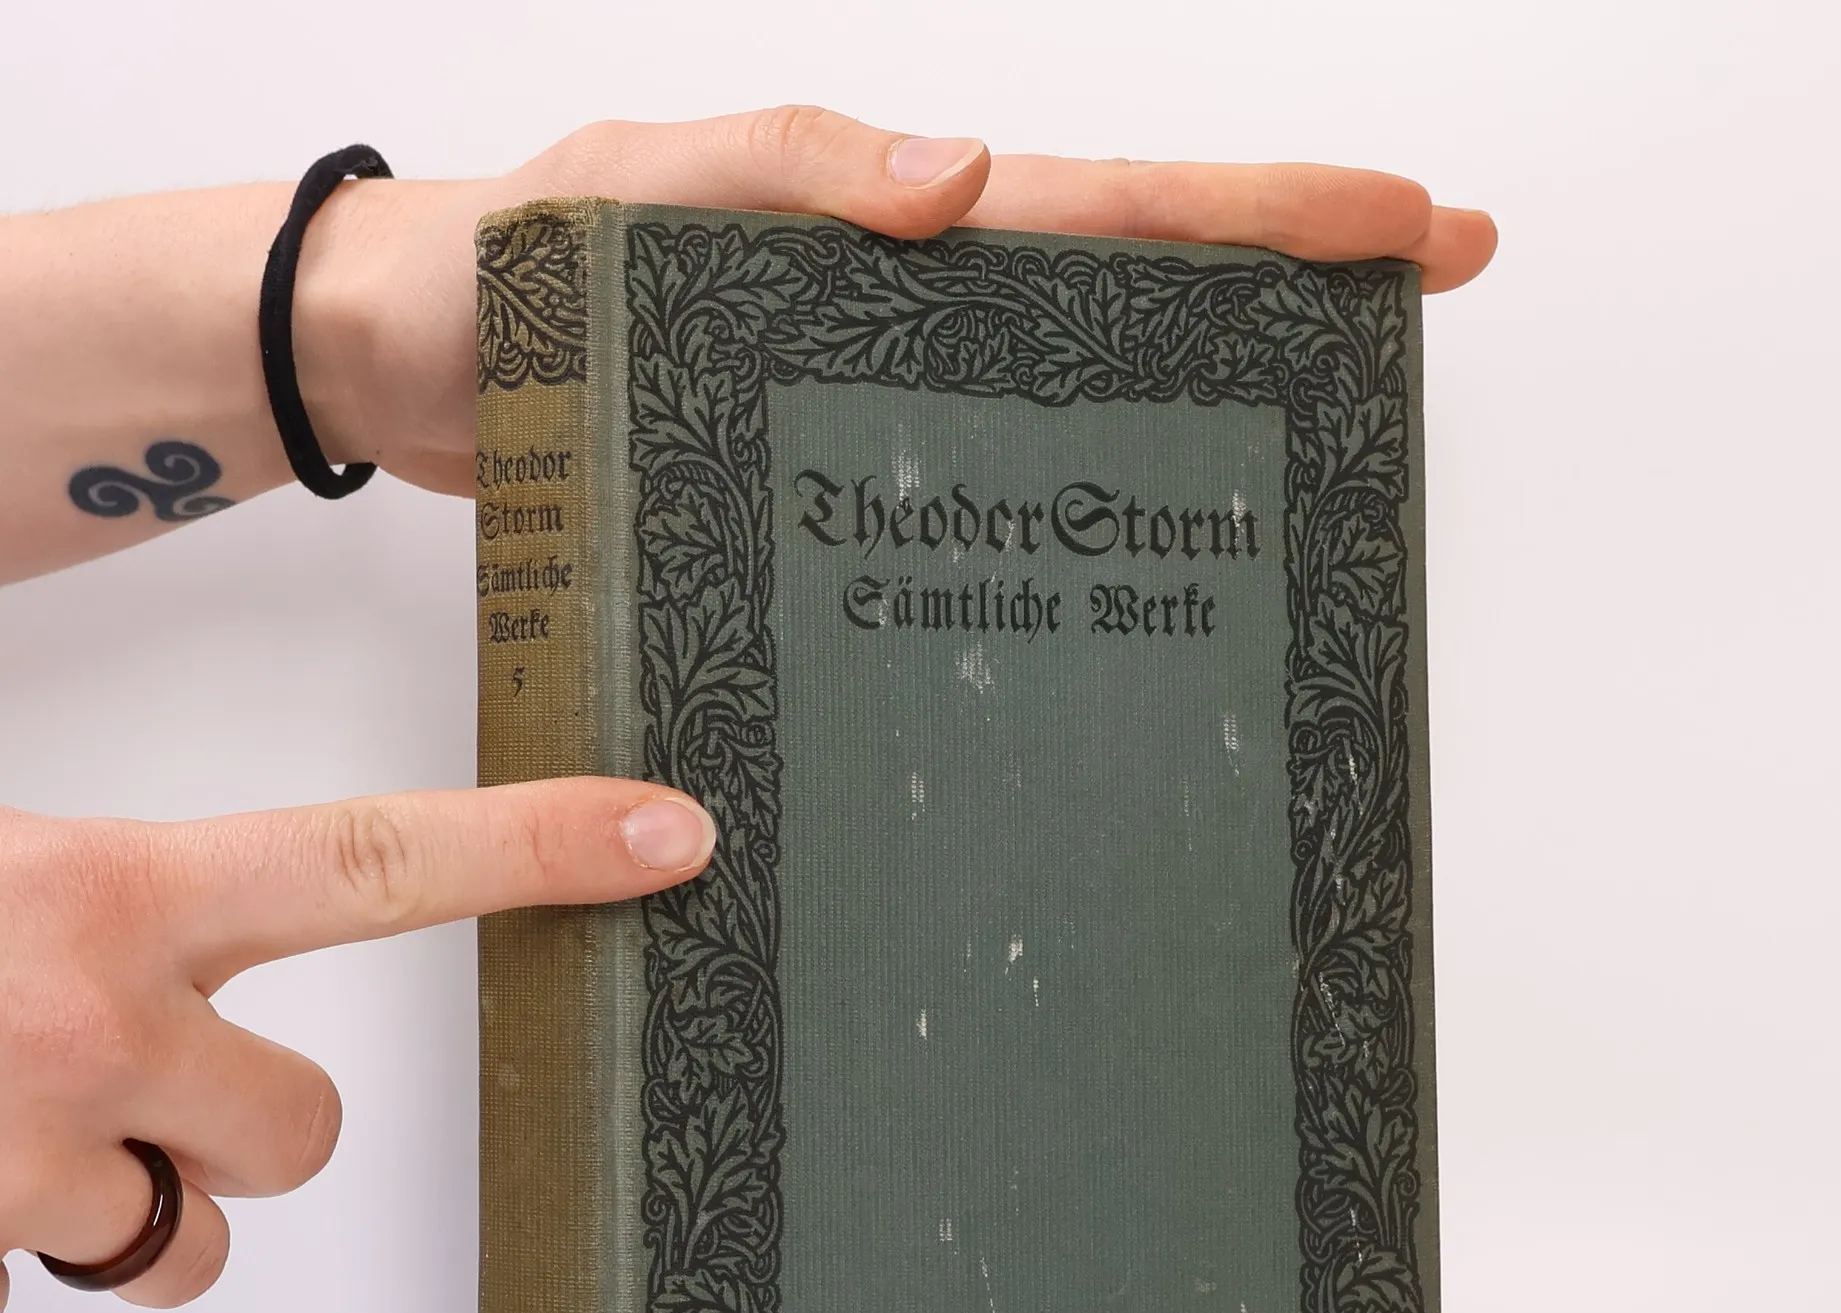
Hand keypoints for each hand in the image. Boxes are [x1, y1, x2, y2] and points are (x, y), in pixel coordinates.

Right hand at [0, 779, 714, 1312]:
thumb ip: (102, 897)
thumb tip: (149, 929)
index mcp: (107, 891)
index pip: (373, 863)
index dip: (535, 850)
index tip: (662, 834)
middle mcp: (93, 1026)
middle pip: (310, 1128)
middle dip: (254, 1131)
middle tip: (144, 1088)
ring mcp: (29, 1163)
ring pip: (187, 1247)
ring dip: (130, 1208)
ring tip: (15, 1130)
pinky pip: (39, 1296)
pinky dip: (9, 1246)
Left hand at [298, 107, 1497, 495]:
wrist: (403, 366)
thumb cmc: (503, 262)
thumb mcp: (637, 190)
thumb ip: (785, 171)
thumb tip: (963, 177)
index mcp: (891, 224)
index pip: (1116, 209)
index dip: (1268, 215)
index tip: (1407, 227)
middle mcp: (907, 312)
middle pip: (1133, 295)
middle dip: (1283, 295)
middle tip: (1408, 325)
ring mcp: (874, 403)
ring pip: (1065, 400)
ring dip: (1187, 419)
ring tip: (1297, 481)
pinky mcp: (823, 485)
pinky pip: (962, 486)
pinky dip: (1043, 517)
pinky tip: (1092, 584)